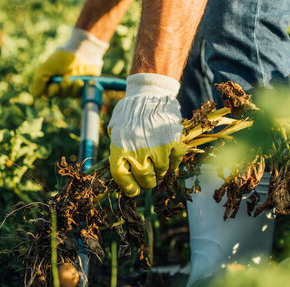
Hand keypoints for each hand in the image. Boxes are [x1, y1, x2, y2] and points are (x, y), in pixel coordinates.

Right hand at [31, 28, 107, 97]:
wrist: (83, 49)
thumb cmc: (64, 57)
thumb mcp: (48, 66)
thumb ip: (39, 80)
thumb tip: (36, 95)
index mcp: (51, 81)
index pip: (48, 94)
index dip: (52, 91)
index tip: (55, 85)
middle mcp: (62, 86)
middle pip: (61, 95)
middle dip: (64, 88)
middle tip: (67, 79)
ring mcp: (74, 87)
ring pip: (72, 95)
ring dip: (74, 88)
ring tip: (79, 81)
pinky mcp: (86, 87)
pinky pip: (85, 97)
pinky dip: (86, 96)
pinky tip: (87, 89)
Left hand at [108, 73, 187, 196]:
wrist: (150, 93)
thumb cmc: (129, 113)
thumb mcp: (115, 131)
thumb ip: (117, 151)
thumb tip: (121, 174)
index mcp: (120, 149)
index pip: (123, 179)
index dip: (129, 188)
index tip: (133, 190)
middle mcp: (138, 152)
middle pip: (144, 179)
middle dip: (146, 182)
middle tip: (148, 178)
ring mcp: (158, 149)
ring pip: (160, 173)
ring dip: (159, 172)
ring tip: (157, 164)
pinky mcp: (174, 143)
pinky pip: (175, 163)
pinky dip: (173, 163)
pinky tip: (168, 157)